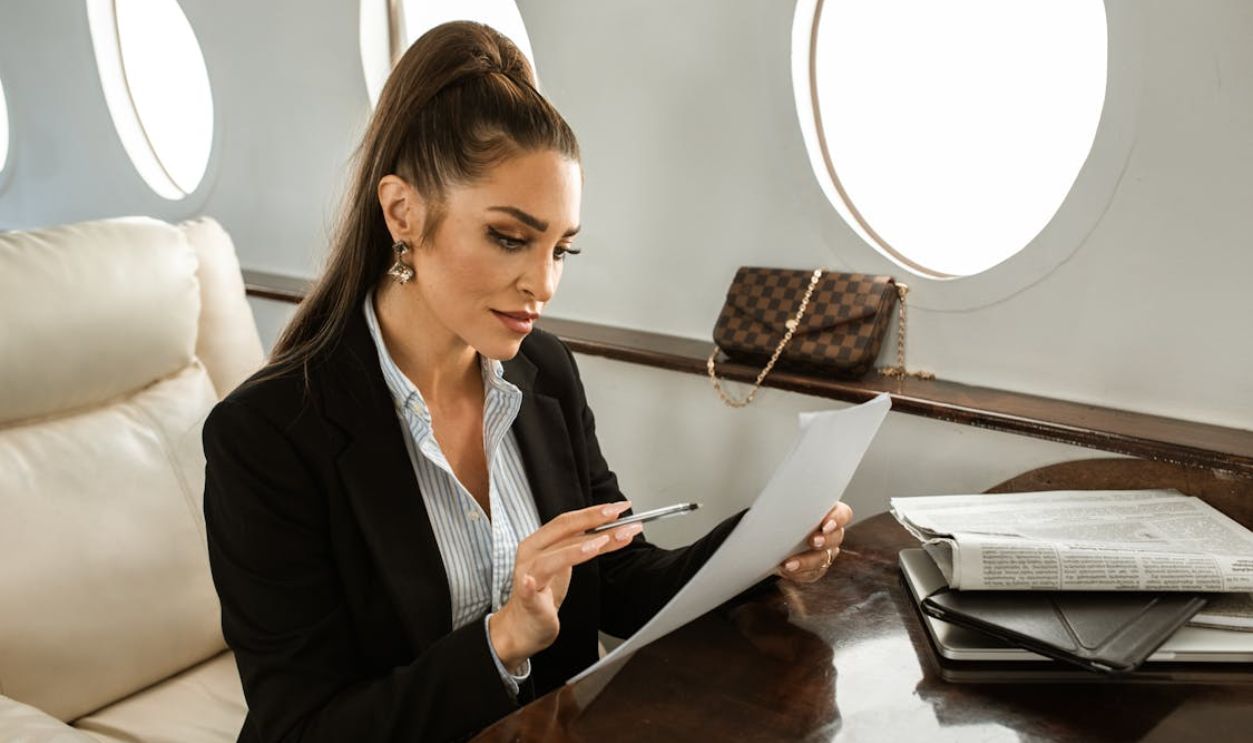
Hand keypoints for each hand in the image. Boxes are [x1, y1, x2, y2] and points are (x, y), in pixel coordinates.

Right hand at [489, 501, 641, 669]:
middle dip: (591, 521)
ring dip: (574, 551)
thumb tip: (617, 529)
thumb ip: (588, 546)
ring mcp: (527, 577)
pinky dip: (528, 586)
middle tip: (617, 516)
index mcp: (540, 542)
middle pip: (561, 531)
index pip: (568, 521)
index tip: (620, 507)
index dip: (594, 512)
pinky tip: (530, 583)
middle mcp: (531, 554)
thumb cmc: (545, 592)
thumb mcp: (569, 564)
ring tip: (597, 544)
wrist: (523, 626)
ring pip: (548, 560)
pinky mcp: (526, 602)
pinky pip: (526, 593)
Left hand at [776, 502, 852, 583]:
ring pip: (824, 559)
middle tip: (812, 541)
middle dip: (825, 541)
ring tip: (789, 563)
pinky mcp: (815, 568)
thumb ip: (789, 500)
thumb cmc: (780, 513)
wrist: (770, 535)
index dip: (838, 520)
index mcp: (828, 512)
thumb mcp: (785, 503)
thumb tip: (776, 495)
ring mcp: (825, 552)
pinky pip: (812, 573)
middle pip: (836, 538)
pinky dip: (799, 573)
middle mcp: (831, 533)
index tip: (825, 525)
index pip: (843, 514)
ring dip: (807, 562)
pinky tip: (786, 570)